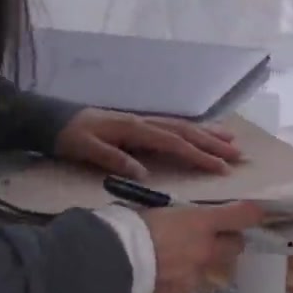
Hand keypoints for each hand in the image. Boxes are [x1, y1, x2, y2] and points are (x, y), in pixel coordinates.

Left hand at [53, 108, 242, 178]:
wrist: (55, 119)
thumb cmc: (70, 137)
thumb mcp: (86, 149)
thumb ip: (113, 159)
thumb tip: (144, 173)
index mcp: (135, 128)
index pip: (173, 142)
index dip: (198, 155)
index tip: (220, 167)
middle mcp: (144, 121)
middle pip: (185, 131)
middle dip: (213, 144)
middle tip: (238, 156)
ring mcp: (144, 120)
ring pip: (183, 126)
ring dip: (208, 134)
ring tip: (233, 142)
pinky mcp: (141, 123)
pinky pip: (174, 125)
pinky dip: (193, 130)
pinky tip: (204, 134)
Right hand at [140, 202, 267, 292]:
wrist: (109, 263)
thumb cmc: (128, 226)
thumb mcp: (154, 209)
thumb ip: (175, 216)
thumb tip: (180, 218)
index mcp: (199, 223)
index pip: (241, 216)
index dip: (252, 214)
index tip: (257, 212)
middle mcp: (204, 250)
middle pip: (235, 246)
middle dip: (228, 240)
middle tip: (211, 234)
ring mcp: (193, 277)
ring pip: (207, 267)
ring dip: (198, 261)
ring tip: (171, 256)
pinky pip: (185, 285)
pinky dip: (176, 279)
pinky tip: (156, 274)